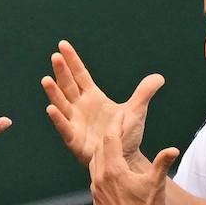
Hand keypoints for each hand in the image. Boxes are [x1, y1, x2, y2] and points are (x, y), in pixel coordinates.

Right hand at [41, 40, 163, 168]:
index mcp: (92, 97)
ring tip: (46, 80)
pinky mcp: (74, 139)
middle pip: (68, 85)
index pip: (80, 75)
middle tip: (55, 57)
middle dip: (61, 71)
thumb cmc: (126, 135)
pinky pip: (64, 127)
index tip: (62, 45)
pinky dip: (57, 118)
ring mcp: (75, 122)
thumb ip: (144, 93)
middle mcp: (80, 107)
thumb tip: (159, 77)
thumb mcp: (136, 111)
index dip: (72, 61)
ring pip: (62, 104)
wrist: (124, 159)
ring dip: (54, 92)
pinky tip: (51, 108)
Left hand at [89, 113, 179, 204]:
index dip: (115, 124)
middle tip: (116, 126)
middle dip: (108, 136)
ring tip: (112, 144)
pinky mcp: (96, 200)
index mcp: (114, 170)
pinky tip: (109, 168)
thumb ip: (163, 163)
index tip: (120, 114)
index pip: (110, 139)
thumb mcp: (156, 183)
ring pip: (94, 163)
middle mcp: (100, 178)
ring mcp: (96, 190)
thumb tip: (173, 149)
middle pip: (100, 149)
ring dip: (102, 152)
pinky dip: (100, 168)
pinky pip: (94, 178)